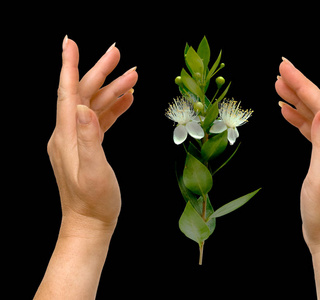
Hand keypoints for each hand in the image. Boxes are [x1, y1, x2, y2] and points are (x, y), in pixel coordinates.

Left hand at [47, 36, 137, 233]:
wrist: (90, 223)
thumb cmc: (94, 202)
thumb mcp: (93, 172)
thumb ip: (89, 139)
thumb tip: (83, 107)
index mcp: (67, 135)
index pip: (67, 93)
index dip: (69, 66)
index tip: (70, 42)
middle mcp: (69, 134)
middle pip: (84, 94)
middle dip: (101, 71)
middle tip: (118, 53)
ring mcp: (78, 140)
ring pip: (95, 105)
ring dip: (113, 90)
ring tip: (133, 77)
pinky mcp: (89, 146)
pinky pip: (100, 120)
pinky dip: (113, 108)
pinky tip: (127, 101)